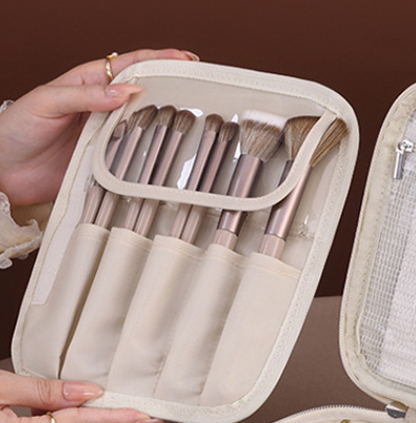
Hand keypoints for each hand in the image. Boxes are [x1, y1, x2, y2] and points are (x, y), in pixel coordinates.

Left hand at [0, 48, 198, 206]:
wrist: (4, 171)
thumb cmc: (17, 130)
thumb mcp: (48, 102)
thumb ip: (85, 96)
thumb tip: (126, 90)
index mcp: (88, 84)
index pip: (129, 66)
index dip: (158, 60)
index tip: (184, 61)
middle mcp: (102, 110)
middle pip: (144, 95)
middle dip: (172, 89)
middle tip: (198, 88)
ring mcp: (106, 136)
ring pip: (143, 126)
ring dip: (165, 123)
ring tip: (191, 118)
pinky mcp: (107, 164)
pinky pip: (134, 158)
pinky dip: (151, 156)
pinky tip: (167, 153)